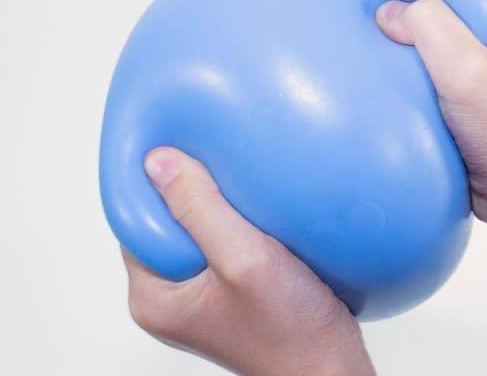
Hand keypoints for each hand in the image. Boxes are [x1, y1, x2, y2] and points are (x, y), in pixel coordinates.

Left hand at [122, 147, 373, 375]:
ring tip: (248, 192)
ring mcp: (201, 296)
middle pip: (167, 223)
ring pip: (198, 230)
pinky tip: (265, 215)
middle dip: (194, 194)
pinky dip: (241, 224)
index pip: (135, 221)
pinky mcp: (229, 291)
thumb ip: (200, 209)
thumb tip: (159, 162)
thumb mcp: (246, 259)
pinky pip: (223, 242)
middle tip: (224, 170)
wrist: (331, 368)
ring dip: (222, 207)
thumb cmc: (294, 331)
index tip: (185, 152)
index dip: (158, 184)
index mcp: (155, 296)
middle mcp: (171, 297)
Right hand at [377, 0, 486, 375]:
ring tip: (401, 78)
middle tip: (393, 55)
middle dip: (412, 31)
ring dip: (411, 58)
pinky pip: (431, 65)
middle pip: (440, 7)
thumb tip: (389, 11)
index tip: (386, 21)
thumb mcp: (468, 74)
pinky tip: (405, 92)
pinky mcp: (473, 81)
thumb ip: (429, 27)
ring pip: (432, 38)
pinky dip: (414, 78)